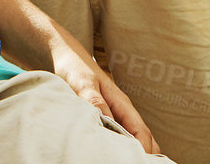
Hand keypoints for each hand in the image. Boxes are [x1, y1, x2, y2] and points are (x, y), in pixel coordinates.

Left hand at [47, 38, 159, 152]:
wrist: (65, 56)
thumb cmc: (75, 68)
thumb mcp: (83, 83)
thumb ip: (95, 102)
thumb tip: (108, 122)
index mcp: (122, 103)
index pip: (141, 131)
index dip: (144, 149)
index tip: (139, 161)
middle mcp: (122, 111)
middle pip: (143, 137)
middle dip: (143, 152)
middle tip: (136, 163)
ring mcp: (114, 115)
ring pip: (131, 137)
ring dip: (131, 150)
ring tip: (125, 160)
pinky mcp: (103, 118)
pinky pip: (117, 135)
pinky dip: (119, 146)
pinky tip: (111, 153)